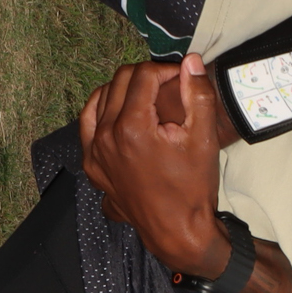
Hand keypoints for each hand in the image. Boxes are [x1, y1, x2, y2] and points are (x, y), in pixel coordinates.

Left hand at [76, 55, 236, 277]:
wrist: (177, 231)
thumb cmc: (193, 188)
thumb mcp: (203, 139)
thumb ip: (198, 95)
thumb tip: (191, 62)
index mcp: (132, 127)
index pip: (143, 75)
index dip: (165, 69)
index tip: (180, 77)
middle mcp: (106, 136)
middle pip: (120, 81)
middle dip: (145, 76)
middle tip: (167, 86)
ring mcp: (94, 152)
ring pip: (101, 98)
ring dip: (123, 90)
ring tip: (146, 98)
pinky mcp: (92, 165)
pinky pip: (88, 123)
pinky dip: (102, 110)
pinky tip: (119, 112)